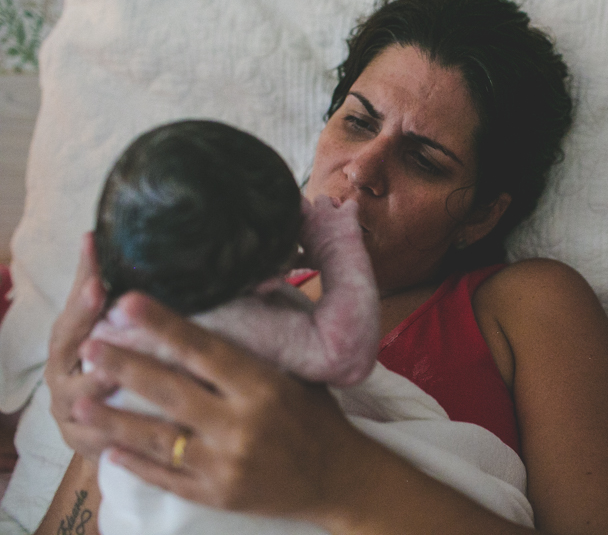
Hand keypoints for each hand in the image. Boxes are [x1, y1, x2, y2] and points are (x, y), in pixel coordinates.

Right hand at [44, 233, 117, 460]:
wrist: (90, 421)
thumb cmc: (94, 360)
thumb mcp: (91, 323)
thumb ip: (91, 284)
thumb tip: (91, 235)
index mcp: (64, 346)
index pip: (69, 320)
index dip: (81, 303)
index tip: (98, 282)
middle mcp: (60, 378)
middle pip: (68, 358)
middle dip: (87, 338)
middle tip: (105, 323)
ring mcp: (70, 413)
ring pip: (81, 401)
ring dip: (97, 389)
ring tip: (116, 375)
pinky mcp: (85, 445)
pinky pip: (98, 441)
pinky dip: (113, 436)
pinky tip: (129, 430)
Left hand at [78, 293, 367, 519]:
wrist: (339, 478)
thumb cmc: (318, 417)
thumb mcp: (298, 375)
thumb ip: (260, 349)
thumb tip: (231, 300)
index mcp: (263, 388)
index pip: (205, 350)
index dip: (164, 324)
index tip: (128, 301)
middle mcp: (241, 425)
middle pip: (170, 391)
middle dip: (124, 366)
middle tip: (90, 344)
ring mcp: (224, 464)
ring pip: (157, 438)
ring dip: (114, 419)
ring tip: (79, 401)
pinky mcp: (215, 495)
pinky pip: (165, 476)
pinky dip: (135, 464)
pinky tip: (109, 450)